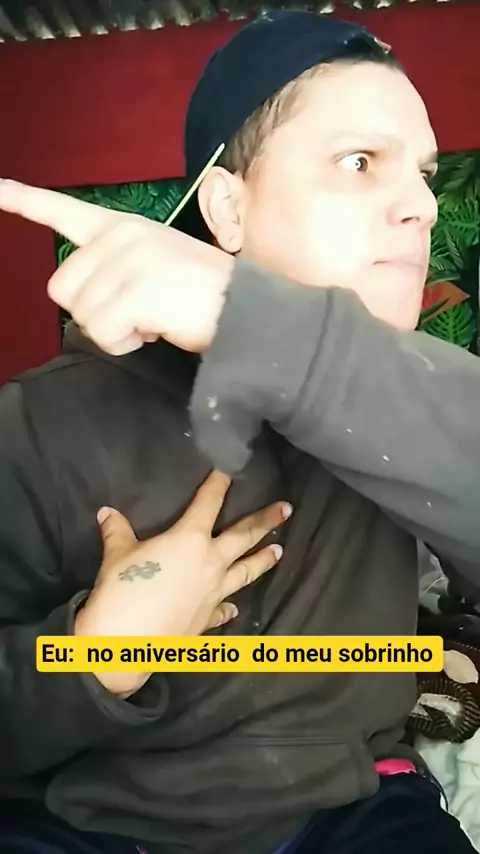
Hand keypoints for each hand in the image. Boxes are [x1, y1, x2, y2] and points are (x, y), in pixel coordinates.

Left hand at [0, 179, 232, 354]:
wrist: (246, 308)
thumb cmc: (202, 295)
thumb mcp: (155, 266)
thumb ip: (116, 268)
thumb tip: (86, 299)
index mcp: (124, 227)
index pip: (65, 211)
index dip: (26, 202)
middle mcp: (121, 236)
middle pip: (61, 289)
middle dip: (93, 311)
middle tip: (137, 311)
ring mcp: (129, 261)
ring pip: (82, 315)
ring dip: (114, 331)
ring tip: (152, 319)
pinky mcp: (137, 290)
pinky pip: (104, 333)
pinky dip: (126, 344)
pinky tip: (155, 329)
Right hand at [75, 470, 290, 695]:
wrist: (124, 644)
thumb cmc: (122, 590)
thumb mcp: (117, 554)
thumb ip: (117, 531)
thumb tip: (106, 512)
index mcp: (190, 539)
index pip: (208, 503)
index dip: (218, 484)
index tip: (229, 471)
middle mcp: (210, 562)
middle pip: (244, 536)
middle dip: (266, 521)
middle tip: (286, 509)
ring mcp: (214, 593)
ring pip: (246, 572)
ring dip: (263, 560)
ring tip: (279, 550)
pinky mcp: (208, 619)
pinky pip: (225, 610)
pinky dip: (231, 608)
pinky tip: (235, 608)